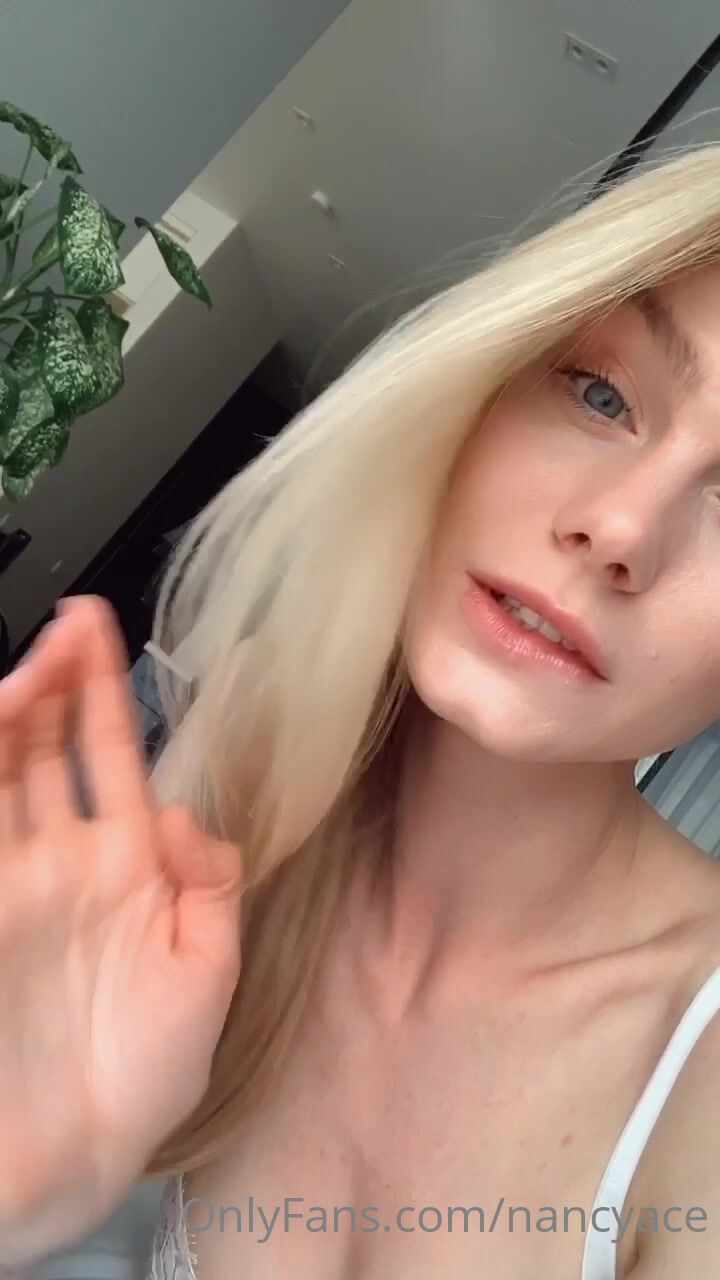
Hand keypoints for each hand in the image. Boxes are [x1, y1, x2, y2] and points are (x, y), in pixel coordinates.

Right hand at [0, 596, 241, 1261]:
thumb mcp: (207, 978)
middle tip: (75, 622)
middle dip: (63, 681)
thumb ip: (209, 886)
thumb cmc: (139, 1080)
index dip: (110, 696)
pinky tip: (0, 719)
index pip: (114, 759)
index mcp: (124, 870)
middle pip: (53, 748)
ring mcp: (10, 879)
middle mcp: (62, 862)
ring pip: (6, 770)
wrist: (61, 1162)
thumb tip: (184, 810)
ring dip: (19, 709)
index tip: (107, 635)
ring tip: (43, 659)